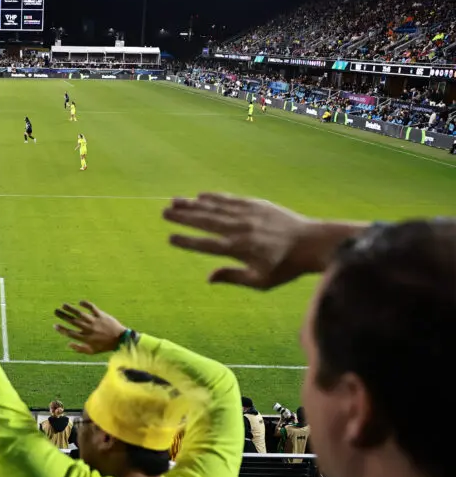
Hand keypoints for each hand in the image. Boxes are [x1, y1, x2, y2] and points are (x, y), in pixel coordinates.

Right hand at [53, 301, 126, 354]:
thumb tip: (68, 344)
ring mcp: (95, 321)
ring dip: (71, 309)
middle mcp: (89, 329)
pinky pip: (92, 308)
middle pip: (73, 322)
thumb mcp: (92, 351)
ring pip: (80, 314)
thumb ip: (79, 349)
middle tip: (55, 311)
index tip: (55, 325)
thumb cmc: (105, 346)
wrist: (120, 339)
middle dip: (63, 316)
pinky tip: (80, 302)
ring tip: (63, 305)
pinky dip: (86, 304)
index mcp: (86, 338)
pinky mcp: (101, 315)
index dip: (62, 329)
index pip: (71, 333)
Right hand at [163, 193, 321, 289]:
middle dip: (183, 216)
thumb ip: (233, 277)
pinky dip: (215, 196)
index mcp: (239, 249)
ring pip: (215, 207)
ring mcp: (248, 214)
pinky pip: (231, 199)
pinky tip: (201, 195)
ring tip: (174, 200)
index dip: (186, 241)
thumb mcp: (261, 281)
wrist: (313, 242)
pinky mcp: (257, 205)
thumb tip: (208, 277)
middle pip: (205, 221)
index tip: (170, 238)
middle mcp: (240, 229)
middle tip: (164, 212)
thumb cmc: (287, 267)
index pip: (206, 245)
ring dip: (193, 204)